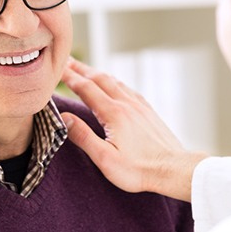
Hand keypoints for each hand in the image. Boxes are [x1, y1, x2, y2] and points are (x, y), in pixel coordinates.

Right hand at [61, 58, 208, 201]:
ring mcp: (139, 106)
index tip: (56, 69)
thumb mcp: (105, 159)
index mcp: (114, 113)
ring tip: (85, 70)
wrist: (174, 169)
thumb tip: (64, 118)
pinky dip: (114, 82)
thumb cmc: (139, 170)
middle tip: (66, 61)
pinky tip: (114, 85)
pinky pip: (127, 89)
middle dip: (81, 69)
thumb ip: (83, 137)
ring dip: (97, 73)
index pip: (86, 88)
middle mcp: (127, 104)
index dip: (69, 77)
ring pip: (114, 82)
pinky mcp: (148, 111)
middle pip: (99, 79)